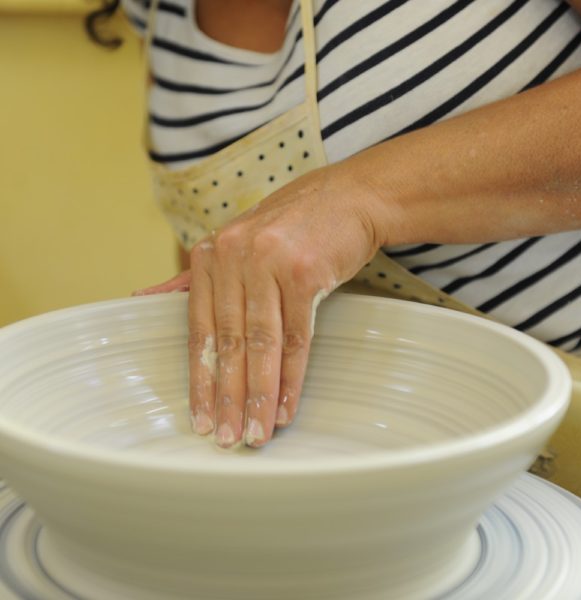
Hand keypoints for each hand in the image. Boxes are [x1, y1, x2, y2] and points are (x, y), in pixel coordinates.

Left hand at [137, 163, 381, 447]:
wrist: (348, 199)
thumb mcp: (236, 243)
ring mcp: (270, 263)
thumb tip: (142, 297)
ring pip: (261, 344)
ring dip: (258, 395)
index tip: (201, 419)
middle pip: (228, 341)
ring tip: (255, 433)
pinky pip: (297, 337)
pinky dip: (291, 377)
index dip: (201, 379)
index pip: (200, 329)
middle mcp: (235, 257)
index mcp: (212, 256)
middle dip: (227, 397)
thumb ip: (192, 277)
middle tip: (227, 438)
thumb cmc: (292, 227)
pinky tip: (285, 406)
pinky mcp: (305, 273)